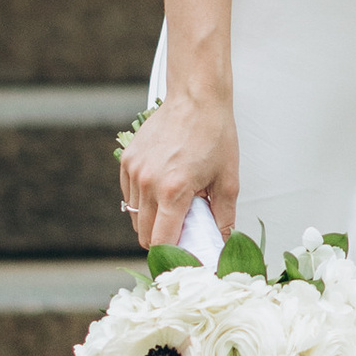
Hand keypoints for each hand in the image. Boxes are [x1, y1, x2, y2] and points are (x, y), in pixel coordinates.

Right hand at [120, 90, 238, 250]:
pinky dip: (143, 201)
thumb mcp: (228, 181)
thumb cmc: (215, 135)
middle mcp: (148, 183)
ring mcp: (134, 171)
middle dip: (163, 240)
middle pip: (144, 234)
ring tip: (175, 207)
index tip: (184, 258)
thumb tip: (222, 243)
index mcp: (173, 191)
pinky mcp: (127, 160)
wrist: (197, 98)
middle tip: (183, 234)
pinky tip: (162, 190)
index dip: (172, 256)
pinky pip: (129, 195)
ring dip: (152, 220)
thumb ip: (223, 218)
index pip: (162, 242)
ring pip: (135, 216)